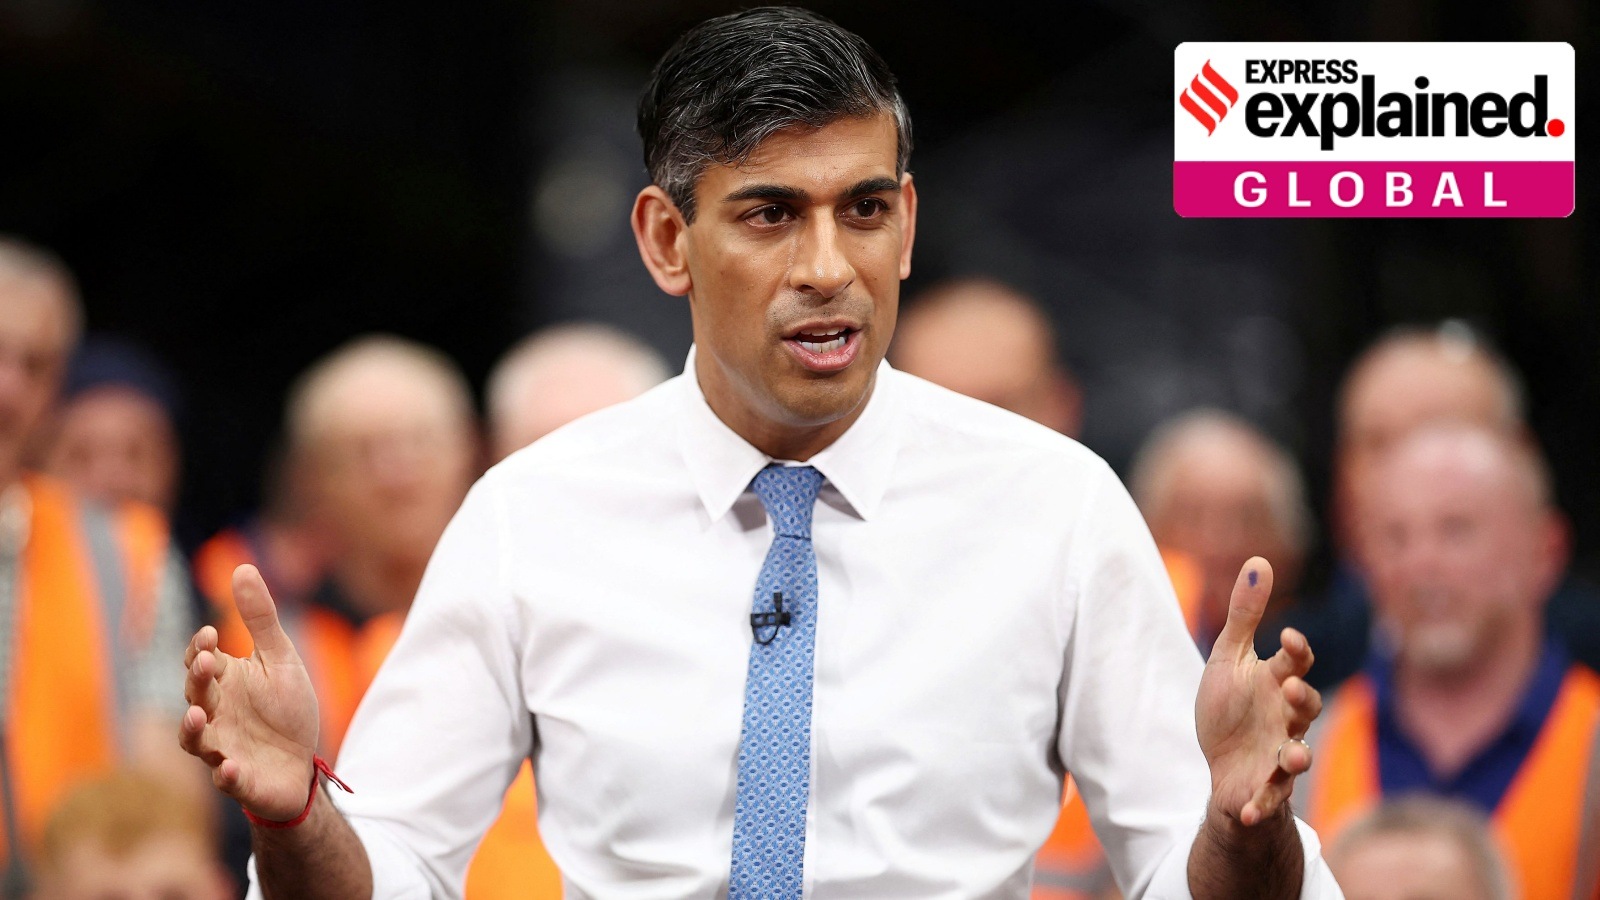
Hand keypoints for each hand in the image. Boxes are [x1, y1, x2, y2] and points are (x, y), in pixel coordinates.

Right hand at [179, 564, 320, 820]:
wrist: (301, 764)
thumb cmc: (285, 709)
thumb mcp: (280, 658)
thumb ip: (261, 618)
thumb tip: (242, 566)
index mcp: (224, 682)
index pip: (201, 661)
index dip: (200, 649)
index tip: (210, 634)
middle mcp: (214, 714)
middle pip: (195, 695)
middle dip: (197, 679)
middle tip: (206, 662)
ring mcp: (222, 748)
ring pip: (195, 740)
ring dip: (191, 729)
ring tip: (195, 714)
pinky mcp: (238, 780)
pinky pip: (225, 780)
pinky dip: (225, 775)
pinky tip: (230, 767)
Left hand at [1194, 558, 1321, 826]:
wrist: (1222, 764)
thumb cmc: (1230, 706)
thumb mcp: (1228, 657)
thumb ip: (1243, 614)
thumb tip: (1258, 560)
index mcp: (1278, 683)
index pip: (1296, 662)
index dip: (1296, 651)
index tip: (1286, 636)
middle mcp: (1286, 719)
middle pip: (1307, 708)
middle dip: (1304, 700)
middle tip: (1292, 689)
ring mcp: (1279, 754)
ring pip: (1298, 756)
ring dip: (1297, 757)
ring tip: (1294, 757)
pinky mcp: (1265, 787)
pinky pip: (1268, 798)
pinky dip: (1260, 806)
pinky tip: (1246, 811)